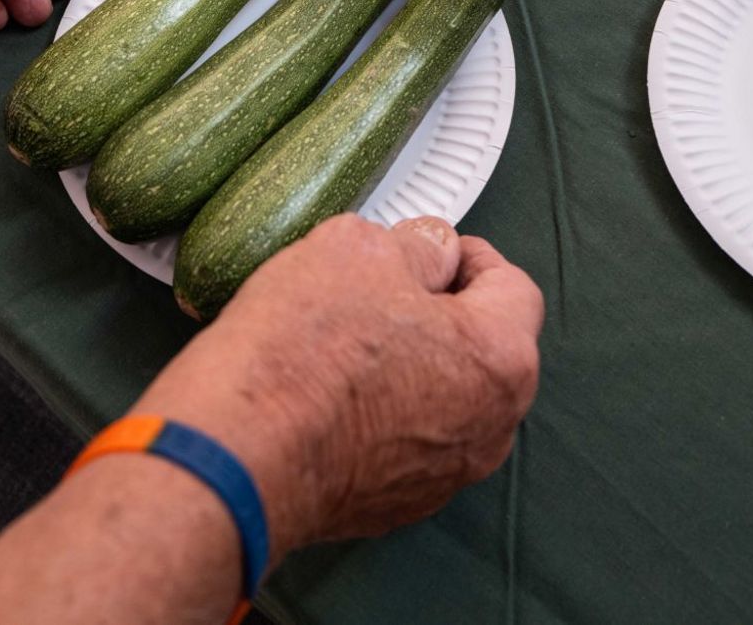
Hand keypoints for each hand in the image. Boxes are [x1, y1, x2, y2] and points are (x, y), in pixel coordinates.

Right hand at [133, 215, 542, 555]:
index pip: (513, 287)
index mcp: (499, 358)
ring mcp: (444, 476)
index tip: (432, 247)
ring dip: (412, 367)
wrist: (239, 454)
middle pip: (483, 349)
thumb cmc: (302, 353)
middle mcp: (489, 427)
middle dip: (441, 313)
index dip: (468, 255)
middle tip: (382, 289)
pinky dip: (381, 415)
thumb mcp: (358, 249)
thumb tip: (429, 250)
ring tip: (347, 341)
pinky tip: (330, 392)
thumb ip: (415, 245)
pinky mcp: (395, 506)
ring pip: (445, 400)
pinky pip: (405, 444)